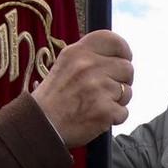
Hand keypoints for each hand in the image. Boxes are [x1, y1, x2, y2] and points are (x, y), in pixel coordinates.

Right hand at [31, 30, 132, 146]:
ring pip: (127, 91)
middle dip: (121, 80)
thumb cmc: (53, 98)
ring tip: (96, 105)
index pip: (114, 41)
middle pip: (127, 68)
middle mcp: (88, 66)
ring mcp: (98, 88)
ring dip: (117, 101)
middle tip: (104, 91)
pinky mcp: (105, 110)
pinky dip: (113, 118)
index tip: (123, 59)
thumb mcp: (65, 65)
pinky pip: (123, 112)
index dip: (123, 51)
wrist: (40, 126)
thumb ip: (89, 57)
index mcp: (78, 52)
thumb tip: (118, 57)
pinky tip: (96, 117)